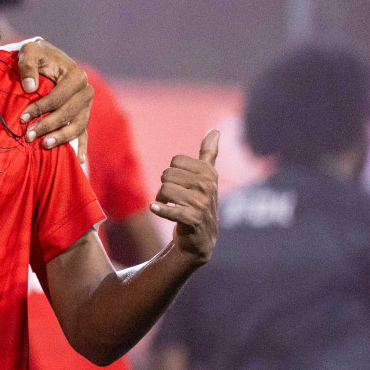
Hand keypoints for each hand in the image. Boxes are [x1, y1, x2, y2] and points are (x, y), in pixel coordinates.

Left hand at [14, 40, 92, 148]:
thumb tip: (30, 87)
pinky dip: (81, 147)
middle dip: (48, 126)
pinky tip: (78, 161)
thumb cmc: (35, 55)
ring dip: (61, 138)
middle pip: (68, 113)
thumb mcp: (28, 50)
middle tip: (28, 136)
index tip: (23, 117)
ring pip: (77, 126)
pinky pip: (84, 133)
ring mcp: (86, 105)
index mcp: (76, 75)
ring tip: (44, 145)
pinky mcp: (82, 115)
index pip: (59, 97)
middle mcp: (86, 91)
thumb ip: (28, 64)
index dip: (41, 108)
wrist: (43, 58)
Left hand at [152, 130, 220, 263]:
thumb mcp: (207, 177)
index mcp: (209, 173)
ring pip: (164, 190)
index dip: (172, 173)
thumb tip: (215, 131)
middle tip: (175, 199)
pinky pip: (170, 210)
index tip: (181, 184)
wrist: (201, 238)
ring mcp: (201, 203)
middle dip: (165, 187)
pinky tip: (154, 208)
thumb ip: (209, 154)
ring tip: (171, 207)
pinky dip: (160, 209)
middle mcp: (207, 186)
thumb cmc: (201, 203)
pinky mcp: (192, 220)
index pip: (175, 161)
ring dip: (161, 200)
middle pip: (167, 175)